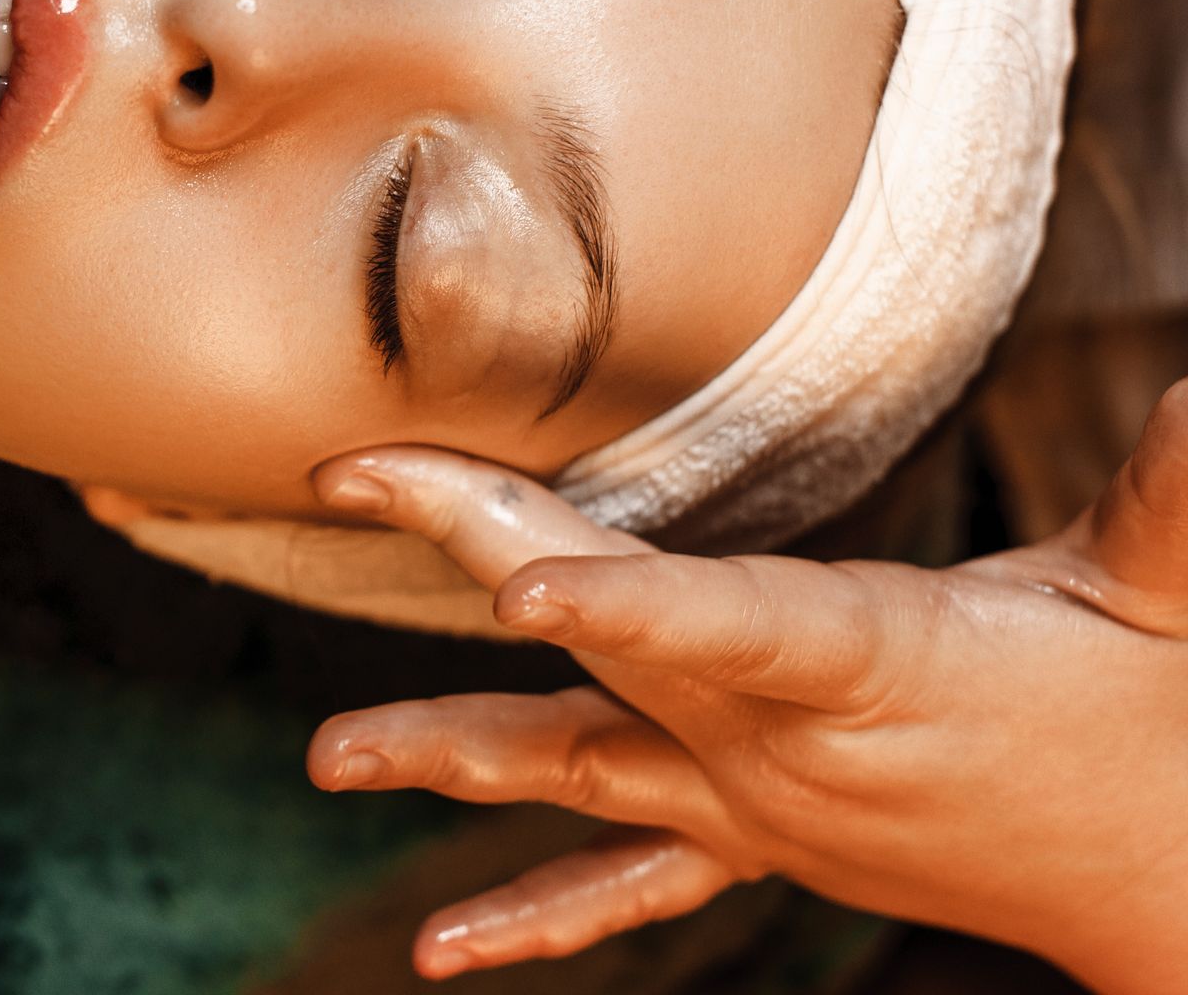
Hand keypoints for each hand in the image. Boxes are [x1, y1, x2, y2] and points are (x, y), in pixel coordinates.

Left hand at [305, 382, 1187, 992]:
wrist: (1166, 889)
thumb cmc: (1163, 723)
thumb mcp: (1168, 602)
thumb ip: (1173, 497)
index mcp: (880, 668)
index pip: (735, 626)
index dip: (629, 607)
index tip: (513, 590)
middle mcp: (788, 751)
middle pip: (607, 642)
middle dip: (476, 546)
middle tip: (346, 481)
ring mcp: (756, 812)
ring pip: (576, 772)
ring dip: (447, 752)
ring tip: (327, 755)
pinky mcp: (754, 844)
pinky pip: (627, 884)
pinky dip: (536, 914)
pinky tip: (442, 953)